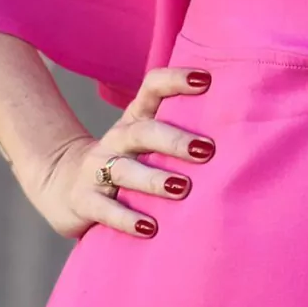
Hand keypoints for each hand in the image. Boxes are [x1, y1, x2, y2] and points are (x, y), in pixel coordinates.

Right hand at [29, 66, 214, 239]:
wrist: (64, 184)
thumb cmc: (128, 158)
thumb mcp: (147, 136)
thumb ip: (181, 125)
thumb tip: (242, 121)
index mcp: (136, 117)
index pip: (152, 87)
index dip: (176, 79)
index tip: (205, 79)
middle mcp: (117, 139)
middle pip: (143, 132)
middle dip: (174, 140)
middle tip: (206, 149)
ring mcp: (97, 170)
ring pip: (125, 171)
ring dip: (155, 179)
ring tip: (182, 189)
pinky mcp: (85, 202)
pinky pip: (106, 210)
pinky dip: (128, 220)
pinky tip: (151, 227)